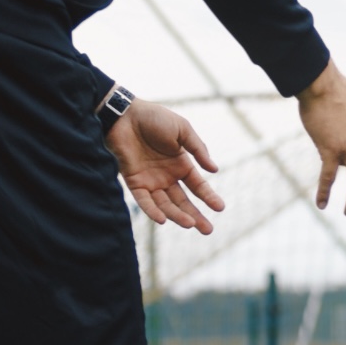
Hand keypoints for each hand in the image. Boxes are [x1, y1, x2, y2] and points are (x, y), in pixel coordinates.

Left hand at [106, 99, 224, 233]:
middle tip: (207, 230)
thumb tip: (214, 170)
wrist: (124, 114)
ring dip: (177, 216)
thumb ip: (198, 149)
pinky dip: (152, 211)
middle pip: (183, 201)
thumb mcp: (183, 130)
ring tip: (190, 225)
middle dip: (196, 216)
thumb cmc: (154, 118)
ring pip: (165, 204)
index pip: (198, 186)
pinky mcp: (133, 181)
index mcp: (181, 164)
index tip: (220, 208)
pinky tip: (163, 220)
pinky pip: (143, 200)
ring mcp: (150, 180)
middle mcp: (167, 176)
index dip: (209, 197)